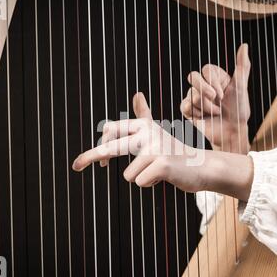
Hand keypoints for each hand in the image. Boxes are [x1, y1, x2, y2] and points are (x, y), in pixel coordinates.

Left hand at [72, 93, 253, 200]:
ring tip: (159, 171)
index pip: (112, 130)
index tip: (96, 163)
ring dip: (142, 177)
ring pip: (129, 174)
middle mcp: (147, 133)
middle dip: (89, 157)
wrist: (202, 167)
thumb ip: (143, 115)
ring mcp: (155, 148)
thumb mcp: (156, 133)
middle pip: (110, 147)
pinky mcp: (161, 164)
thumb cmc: (175, 153)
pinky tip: (164, 177)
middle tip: (74, 166)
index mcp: (143, 125)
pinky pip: (139, 181)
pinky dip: (150, 183)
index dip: (100, 145)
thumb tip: (137, 93)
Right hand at [180, 44, 250, 153]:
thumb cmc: (239, 110)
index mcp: (215, 77)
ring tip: (216, 113)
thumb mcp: (241, 87)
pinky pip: (185, 105)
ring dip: (207, 107)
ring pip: (192, 95)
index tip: (224, 93)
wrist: (232, 132)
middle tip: (217, 99)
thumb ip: (242, 66)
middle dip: (205, 89)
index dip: (213, 81)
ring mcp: (194, 97)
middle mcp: (203, 85)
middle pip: (193, 76)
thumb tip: (244, 45)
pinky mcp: (188, 110)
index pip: (206, 69)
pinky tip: (205, 117)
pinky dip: (197, 113)